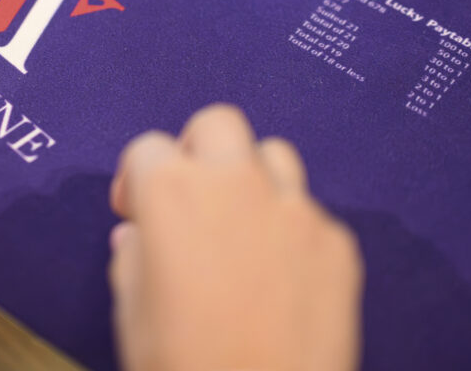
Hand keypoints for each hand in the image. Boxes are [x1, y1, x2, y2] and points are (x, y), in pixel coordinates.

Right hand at [109, 105, 362, 370]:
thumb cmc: (184, 368)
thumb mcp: (132, 313)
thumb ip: (133, 259)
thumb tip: (138, 240)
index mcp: (172, 194)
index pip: (148, 148)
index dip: (135, 180)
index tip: (135, 212)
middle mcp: (237, 186)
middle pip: (218, 124)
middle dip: (198, 151)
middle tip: (189, 197)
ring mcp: (296, 212)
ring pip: (274, 156)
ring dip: (251, 179)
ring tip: (238, 228)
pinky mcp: (337, 246)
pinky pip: (311, 215)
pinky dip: (291, 233)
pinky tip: (278, 278)